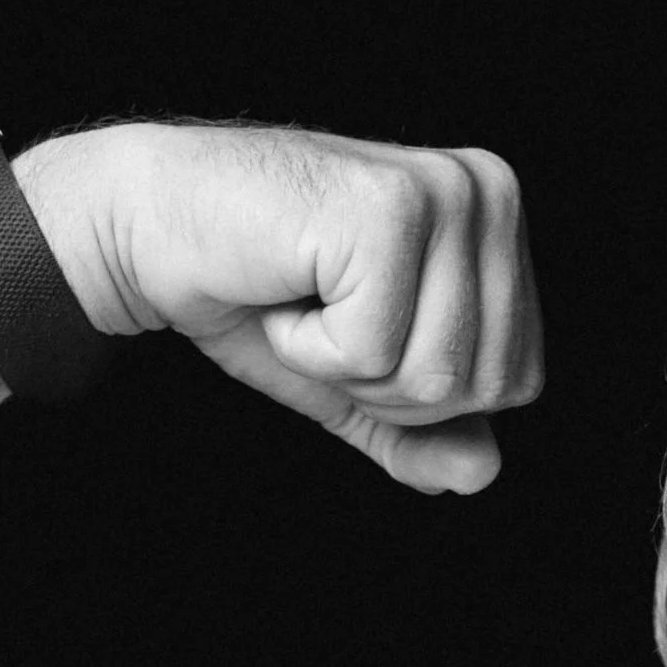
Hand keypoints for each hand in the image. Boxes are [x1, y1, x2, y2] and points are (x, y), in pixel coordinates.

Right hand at [19, 121, 543, 494]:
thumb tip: (483, 474)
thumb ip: (425, 435)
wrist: (148, 229)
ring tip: (305, 297)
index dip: (422, 393)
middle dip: (385, 384)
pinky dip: (310, 344)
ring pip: (434, 376)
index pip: (517, 381)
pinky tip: (284, 284)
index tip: (357, 324)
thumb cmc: (259, 296)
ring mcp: (445, 193)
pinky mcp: (390, 209)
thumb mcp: (359, 385)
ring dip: (344, 365)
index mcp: (500, 222)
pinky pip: (374, 352)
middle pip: (480, 385)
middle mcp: (489, 192)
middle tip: (323, 313)